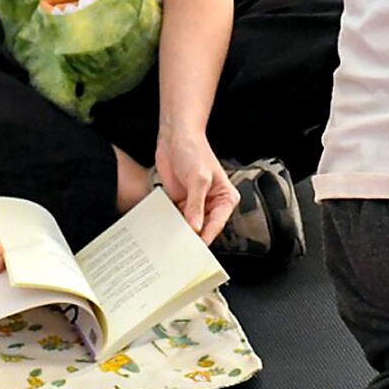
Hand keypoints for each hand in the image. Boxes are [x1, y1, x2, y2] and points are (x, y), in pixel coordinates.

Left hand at [155, 125, 237, 243]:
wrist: (175, 138)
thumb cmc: (194, 151)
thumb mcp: (198, 179)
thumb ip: (196, 205)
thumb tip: (195, 227)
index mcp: (225, 198)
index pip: (217, 224)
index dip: (206, 237)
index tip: (195, 250)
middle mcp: (212, 203)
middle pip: (203, 228)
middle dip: (192, 236)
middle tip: (180, 249)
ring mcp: (195, 204)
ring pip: (189, 225)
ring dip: (179, 231)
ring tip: (170, 242)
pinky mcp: (181, 202)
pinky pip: (176, 218)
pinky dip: (170, 223)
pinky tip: (163, 229)